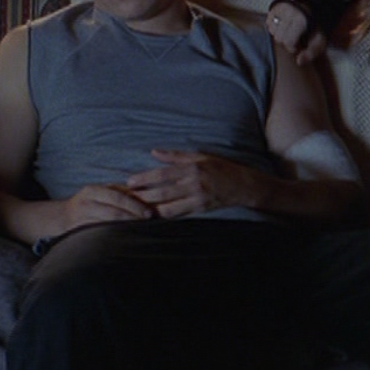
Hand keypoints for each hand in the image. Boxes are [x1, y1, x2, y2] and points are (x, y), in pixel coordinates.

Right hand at [59, 183, 154, 231]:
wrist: (61, 217)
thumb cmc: (89, 202)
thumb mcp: (101, 192)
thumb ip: (120, 192)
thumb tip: (146, 196)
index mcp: (92, 191)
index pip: (118, 197)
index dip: (135, 205)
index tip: (149, 213)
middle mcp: (85, 204)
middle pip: (114, 212)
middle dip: (133, 218)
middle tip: (148, 224)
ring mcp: (80, 220)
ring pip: (107, 226)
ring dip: (125, 229)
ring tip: (140, 232)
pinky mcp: (78, 234)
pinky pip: (99, 236)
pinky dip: (114, 238)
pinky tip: (125, 240)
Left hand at [126, 149, 262, 217]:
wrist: (243, 185)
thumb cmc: (221, 168)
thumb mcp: (200, 156)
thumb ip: (176, 156)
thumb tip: (154, 152)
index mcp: (192, 168)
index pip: (163, 173)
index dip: (145, 178)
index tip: (130, 181)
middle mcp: (193, 183)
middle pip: (162, 192)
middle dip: (143, 196)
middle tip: (127, 197)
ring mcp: (197, 199)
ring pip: (168, 207)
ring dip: (151, 209)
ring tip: (137, 209)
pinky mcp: (201, 210)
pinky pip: (178, 215)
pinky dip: (165, 216)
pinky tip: (154, 216)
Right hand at [266, 1, 327, 64]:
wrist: (314, 11)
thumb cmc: (316, 30)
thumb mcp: (320, 41)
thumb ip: (311, 53)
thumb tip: (299, 61)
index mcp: (301, 20)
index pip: (288, 41)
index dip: (292, 48)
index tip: (298, 46)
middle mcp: (291, 11)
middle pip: (279, 37)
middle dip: (285, 42)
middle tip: (293, 40)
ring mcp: (282, 7)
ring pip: (272, 30)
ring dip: (279, 34)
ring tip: (288, 33)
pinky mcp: (276, 5)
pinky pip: (268, 22)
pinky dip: (274, 27)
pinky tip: (282, 27)